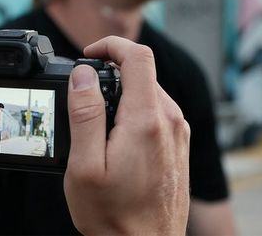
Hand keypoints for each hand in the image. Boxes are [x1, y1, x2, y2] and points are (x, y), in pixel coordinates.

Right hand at [64, 36, 190, 234]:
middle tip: (82, 97)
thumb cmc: (112, 215)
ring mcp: (179, 135)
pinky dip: (134, 113)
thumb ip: (85, 115)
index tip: (87, 56)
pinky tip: (115, 141)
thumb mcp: (84, 166)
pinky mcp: (179, 147)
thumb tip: (83, 75)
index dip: (110, 46)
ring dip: (122, 95)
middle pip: (143, 73)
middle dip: (110, 74)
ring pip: (150, 93)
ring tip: (96, 126)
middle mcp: (170, 122)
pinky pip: (157, 113)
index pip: (138, 57)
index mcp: (146, 121)